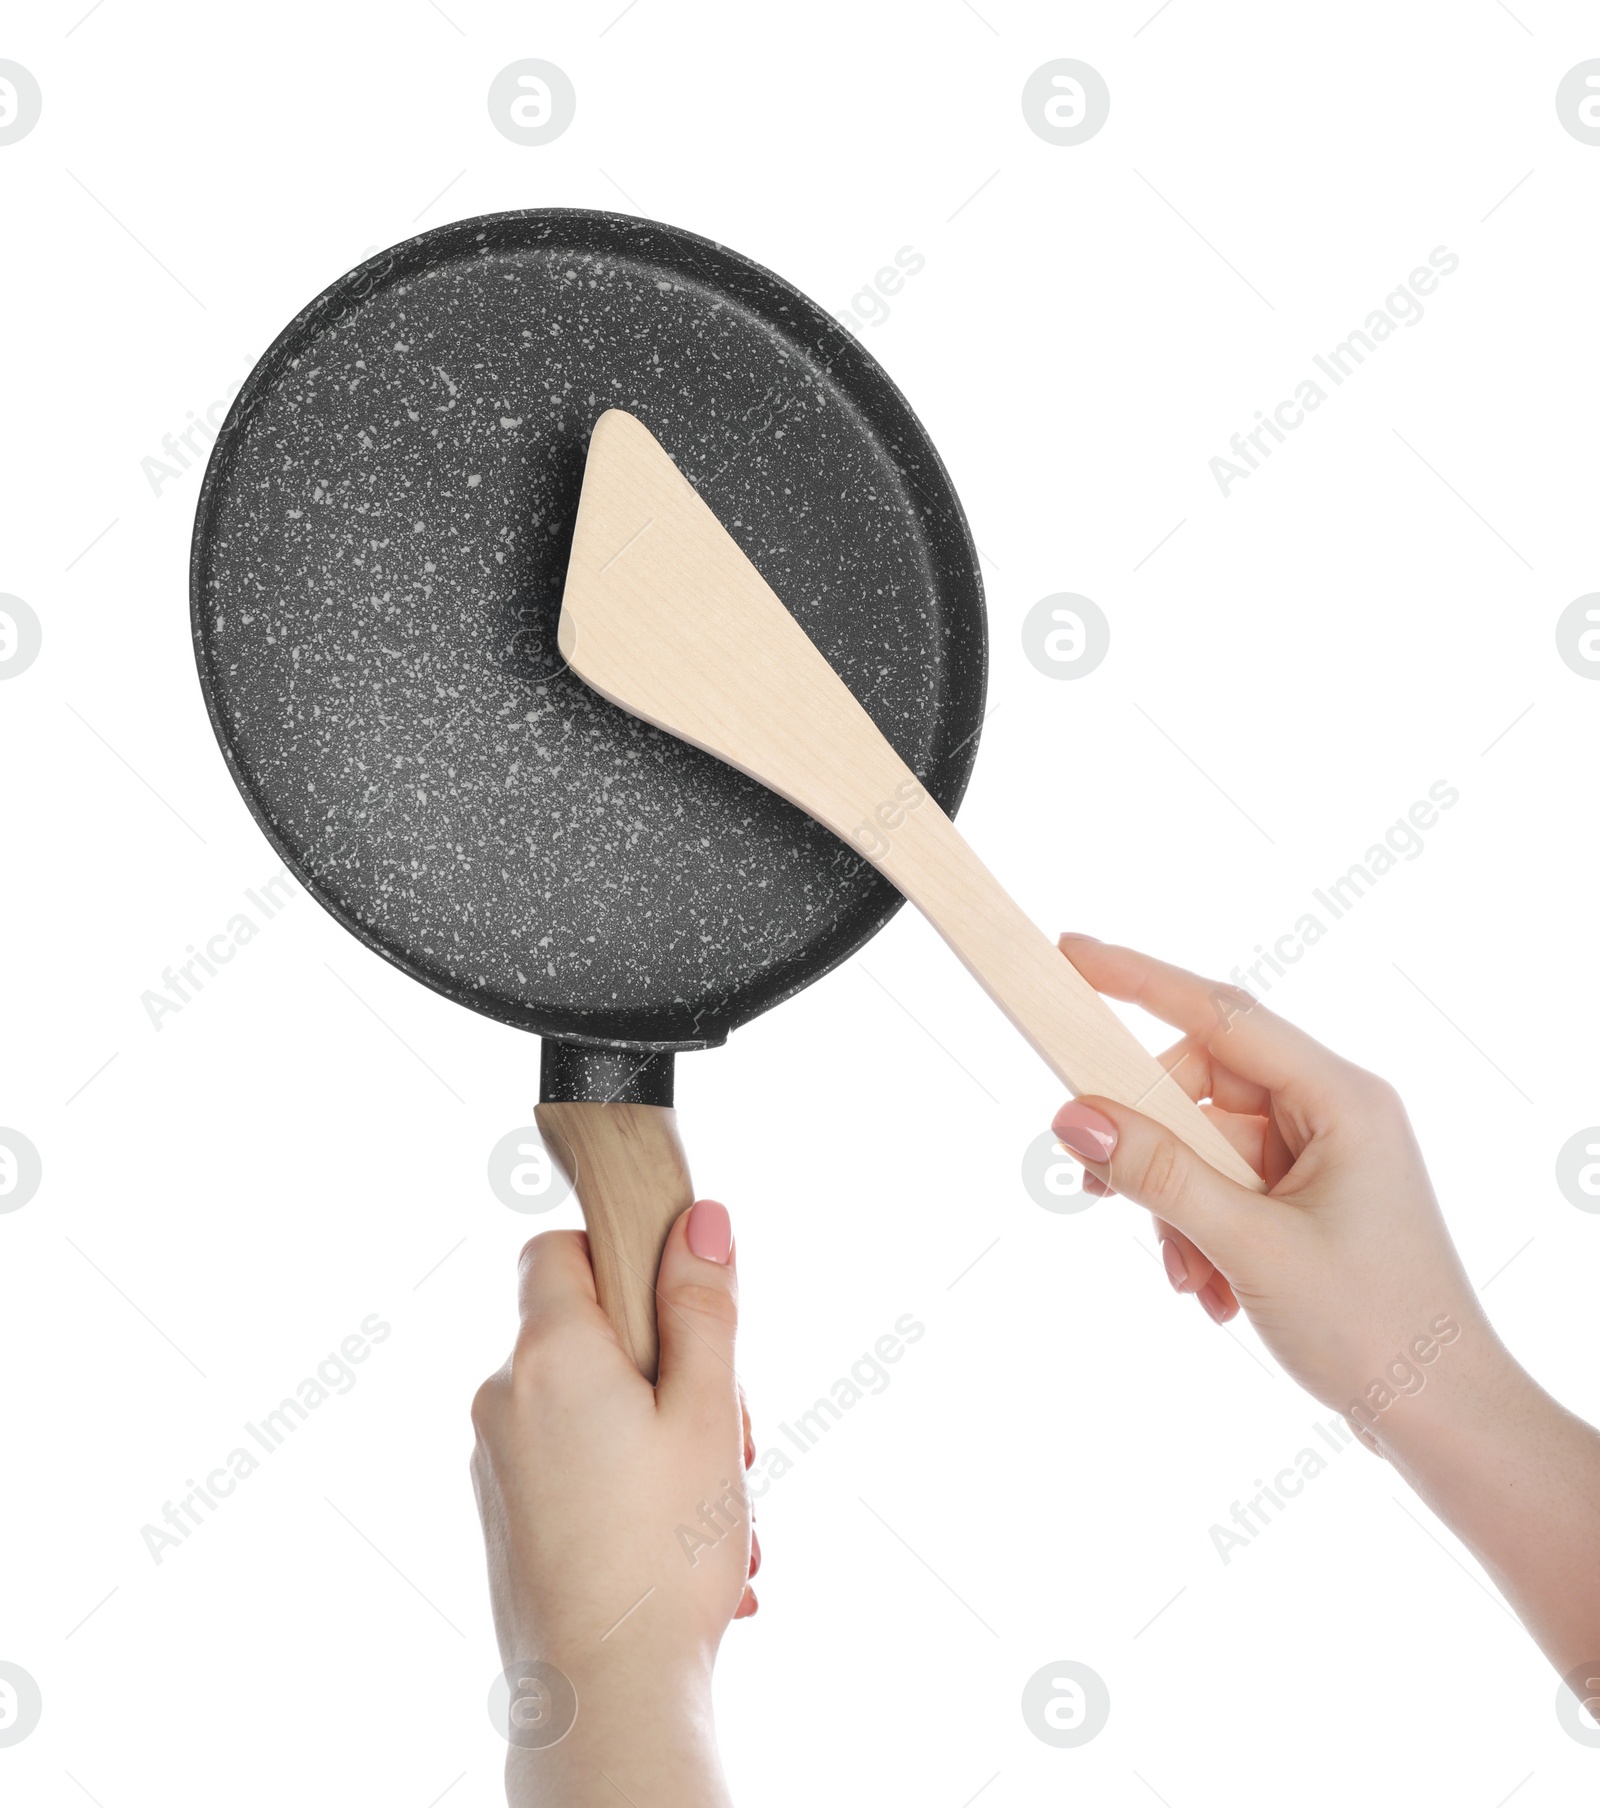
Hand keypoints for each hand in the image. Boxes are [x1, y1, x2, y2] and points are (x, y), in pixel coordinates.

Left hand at [471, 1202, 755, 1807]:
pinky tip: (695, 1557)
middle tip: (733, 1436)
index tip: (680, 1309)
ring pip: (592, 1411)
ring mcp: (498, 1466)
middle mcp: (503, 1400)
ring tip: (725, 1518)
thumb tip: (699, 1217)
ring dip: (664, 1444)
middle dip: (669, 1371)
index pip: (556, 1249)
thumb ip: (703, 1306)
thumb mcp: (707, 1411)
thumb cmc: (663, 1554)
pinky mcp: (508, 1522)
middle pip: (589, 1336)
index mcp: (549, 1355)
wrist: (605, 1702)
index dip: (621, 1259)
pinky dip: (632, 1489)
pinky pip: (576, 1471)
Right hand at [1049, 936, 1599, 1677]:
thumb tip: (1075, 1116)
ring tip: (1189, 1277)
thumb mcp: (1251, 1246)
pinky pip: (1223, 1189)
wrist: (1445, 1422)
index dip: (1141, 979)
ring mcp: (1321, 1159)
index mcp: (1341, 1100)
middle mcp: (1333, 1115)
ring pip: (1204, 1147)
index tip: (1073, 954)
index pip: (1222, 1015)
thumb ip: (1160, 1174)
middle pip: (1202, 1089)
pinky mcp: (1308, 1203)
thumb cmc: (1376, 1329)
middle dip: (1152, 1149)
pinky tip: (1212, 1292)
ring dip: (1176, 1210)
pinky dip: (1200, 1234)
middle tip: (1102, 1193)